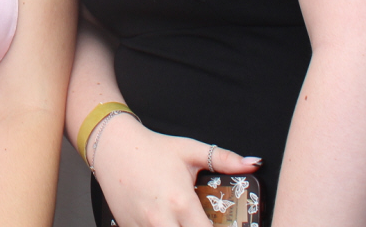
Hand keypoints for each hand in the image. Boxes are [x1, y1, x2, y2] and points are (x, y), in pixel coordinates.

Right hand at [90, 116, 260, 226]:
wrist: (112, 146)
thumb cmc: (151, 149)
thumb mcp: (190, 151)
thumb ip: (224, 159)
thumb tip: (253, 163)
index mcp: (181, 202)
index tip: (223, 225)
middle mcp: (161, 219)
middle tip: (203, 224)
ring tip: (183, 221)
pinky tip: (168, 222)